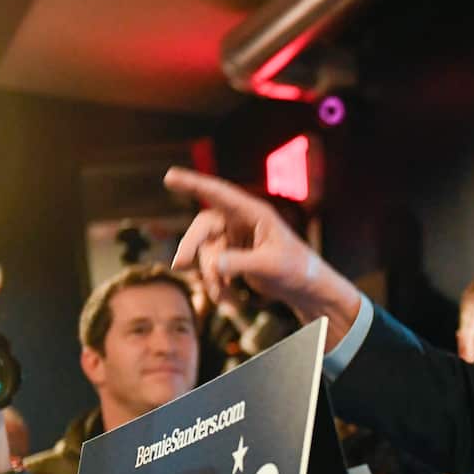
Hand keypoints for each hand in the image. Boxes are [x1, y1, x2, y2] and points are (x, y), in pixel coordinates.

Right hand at [165, 168, 361, 349]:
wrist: (303, 287)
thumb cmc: (296, 270)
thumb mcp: (270, 266)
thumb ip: (241, 263)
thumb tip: (214, 264)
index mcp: (255, 213)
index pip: (220, 194)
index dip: (194, 184)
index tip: (169, 176)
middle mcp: (241, 221)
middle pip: (203, 226)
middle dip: (191, 245)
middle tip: (179, 265)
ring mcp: (234, 237)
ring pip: (205, 251)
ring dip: (210, 275)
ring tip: (224, 297)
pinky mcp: (231, 254)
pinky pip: (211, 266)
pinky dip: (215, 283)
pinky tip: (228, 297)